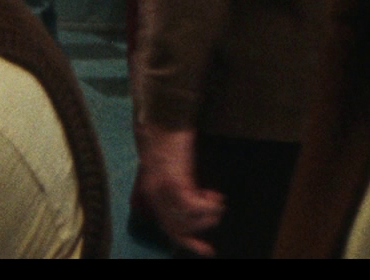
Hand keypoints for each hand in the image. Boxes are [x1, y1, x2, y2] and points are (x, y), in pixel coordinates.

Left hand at [135, 123, 223, 256]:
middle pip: (174, 230)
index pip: (167, 225)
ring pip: (186, 221)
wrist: (163, 119)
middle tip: (208, 249)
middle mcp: (156, 195)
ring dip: (207, 217)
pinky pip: (192, 208)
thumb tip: (183, 198)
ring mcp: (164, 189)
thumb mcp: (167, 166)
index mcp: (153, 192)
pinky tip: (215, 196)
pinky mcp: (174, 181)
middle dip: (193, 241)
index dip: (183, 240)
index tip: (203, 249)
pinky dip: (208, 207)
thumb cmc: (167, 140)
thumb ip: (171, 183)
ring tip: (215, 204)